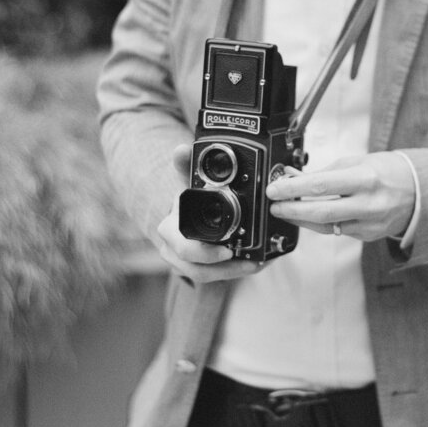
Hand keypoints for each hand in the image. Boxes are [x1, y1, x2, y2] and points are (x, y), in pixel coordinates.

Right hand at [157, 145, 262, 283]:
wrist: (178, 218)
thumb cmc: (185, 202)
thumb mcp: (187, 185)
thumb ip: (186, 167)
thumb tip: (181, 149)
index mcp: (169, 230)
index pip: (183, 248)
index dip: (205, 254)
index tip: (229, 251)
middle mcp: (172, 250)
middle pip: (196, 269)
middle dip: (226, 269)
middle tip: (250, 262)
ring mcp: (182, 264)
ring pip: (206, 277)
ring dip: (234, 273)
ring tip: (257, 264)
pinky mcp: (196, 270)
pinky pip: (214, 277)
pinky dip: (235, 272)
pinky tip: (255, 263)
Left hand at [265, 152, 414, 241]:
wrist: (419, 192)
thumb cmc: (388, 172)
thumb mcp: (358, 161)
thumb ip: (326, 172)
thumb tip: (294, 176)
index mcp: (366, 179)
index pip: (321, 185)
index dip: (293, 188)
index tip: (275, 188)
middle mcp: (368, 204)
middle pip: (320, 212)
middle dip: (291, 209)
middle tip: (274, 204)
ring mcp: (369, 224)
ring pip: (326, 227)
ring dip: (301, 218)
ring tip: (285, 210)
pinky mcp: (368, 236)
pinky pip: (337, 231)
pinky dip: (320, 223)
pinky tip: (308, 215)